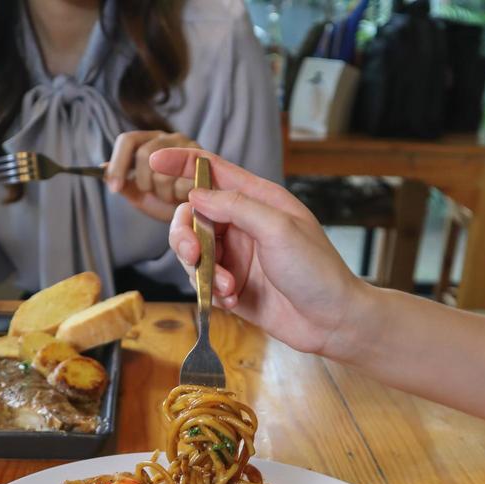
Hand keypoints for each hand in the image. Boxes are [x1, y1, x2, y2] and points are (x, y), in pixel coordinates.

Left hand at [106, 131, 199, 221]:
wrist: (196, 214)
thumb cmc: (166, 202)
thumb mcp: (139, 195)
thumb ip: (122, 182)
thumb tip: (101, 169)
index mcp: (148, 141)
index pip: (127, 141)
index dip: (118, 165)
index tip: (114, 188)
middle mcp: (167, 138)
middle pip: (144, 155)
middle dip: (144, 183)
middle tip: (152, 193)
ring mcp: (188, 146)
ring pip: (163, 172)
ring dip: (163, 193)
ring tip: (171, 196)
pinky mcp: (205, 161)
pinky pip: (182, 183)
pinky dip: (180, 196)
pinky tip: (185, 197)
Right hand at [149, 148, 369, 358]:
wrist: (331, 321)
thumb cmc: (316, 269)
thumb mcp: (278, 228)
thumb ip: (235, 206)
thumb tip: (196, 195)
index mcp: (258, 200)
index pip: (213, 171)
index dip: (182, 164)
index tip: (154, 162)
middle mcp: (243, 225)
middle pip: (192, 217)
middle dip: (185, 236)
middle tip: (193, 255)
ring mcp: (236, 257)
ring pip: (193, 252)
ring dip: (203, 270)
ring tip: (227, 286)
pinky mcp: (231, 287)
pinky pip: (202, 282)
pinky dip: (210, 290)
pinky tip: (232, 299)